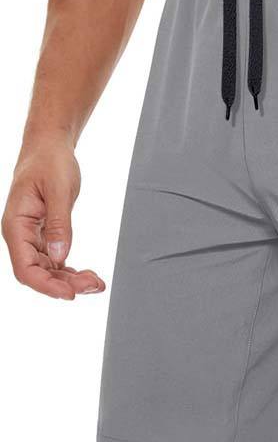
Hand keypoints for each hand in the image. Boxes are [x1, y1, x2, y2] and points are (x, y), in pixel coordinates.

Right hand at [2, 137, 104, 299]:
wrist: (50, 148)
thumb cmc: (50, 163)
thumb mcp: (59, 190)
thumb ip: (59, 224)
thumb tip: (59, 255)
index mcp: (16, 225)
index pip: (24, 268)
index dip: (46, 285)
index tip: (70, 293)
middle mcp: (21, 234)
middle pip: (37, 272)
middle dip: (65, 284)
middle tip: (95, 285)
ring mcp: (32, 236)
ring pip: (48, 268)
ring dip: (70, 279)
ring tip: (97, 283)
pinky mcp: (45, 233)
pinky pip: (55, 259)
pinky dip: (70, 269)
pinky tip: (87, 274)